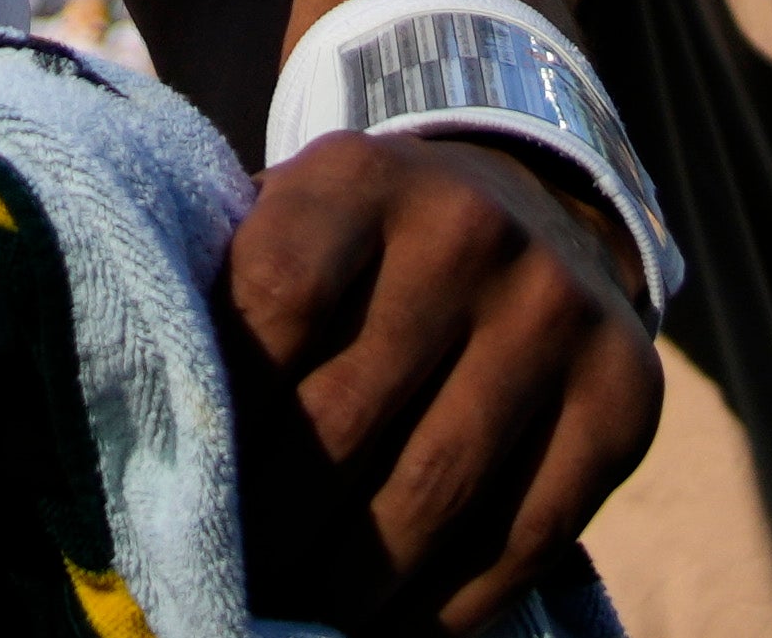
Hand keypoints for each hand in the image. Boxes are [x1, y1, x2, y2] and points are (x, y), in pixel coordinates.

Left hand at [225, 130, 662, 632]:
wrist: (535, 206)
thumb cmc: (366, 246)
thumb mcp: (295, 220)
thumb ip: (228, 293)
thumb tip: (144, 421)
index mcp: (363, 177)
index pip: (273, 304)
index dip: (223, 412)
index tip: (187, 483)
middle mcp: (471, 231)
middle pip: (346, 418)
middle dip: (274, 522)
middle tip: (233, 577)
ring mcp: (558, 313)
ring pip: (436, 491)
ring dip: (356, 584)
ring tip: (308, 618)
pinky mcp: (627, 395)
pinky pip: (528, 534)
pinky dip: (455, 604)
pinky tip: (400, 629)